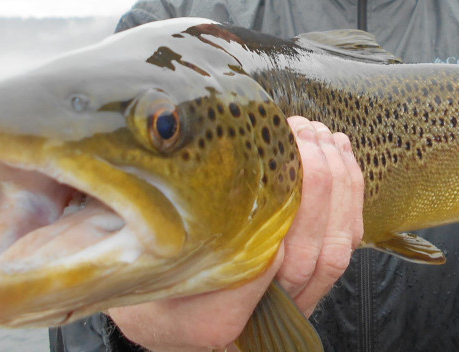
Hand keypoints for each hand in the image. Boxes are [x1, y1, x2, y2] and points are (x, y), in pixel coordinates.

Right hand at [108, 116, 363, 350]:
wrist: (174, 315)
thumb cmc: (145, 278)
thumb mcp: (117, 261)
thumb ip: (126, 231)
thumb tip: (107, 174)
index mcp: (206, 324)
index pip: (252, 276)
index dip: (271, 221)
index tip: (269, 163)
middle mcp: (259, 324)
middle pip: (305, 258)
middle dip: (313, 186)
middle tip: (298, 133)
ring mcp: (293, 305)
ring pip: (335, 251)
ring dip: (336, 185)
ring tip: (318, 134)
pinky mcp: (313, 284)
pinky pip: (347, 243)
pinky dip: (352, 195)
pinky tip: (340, 152)